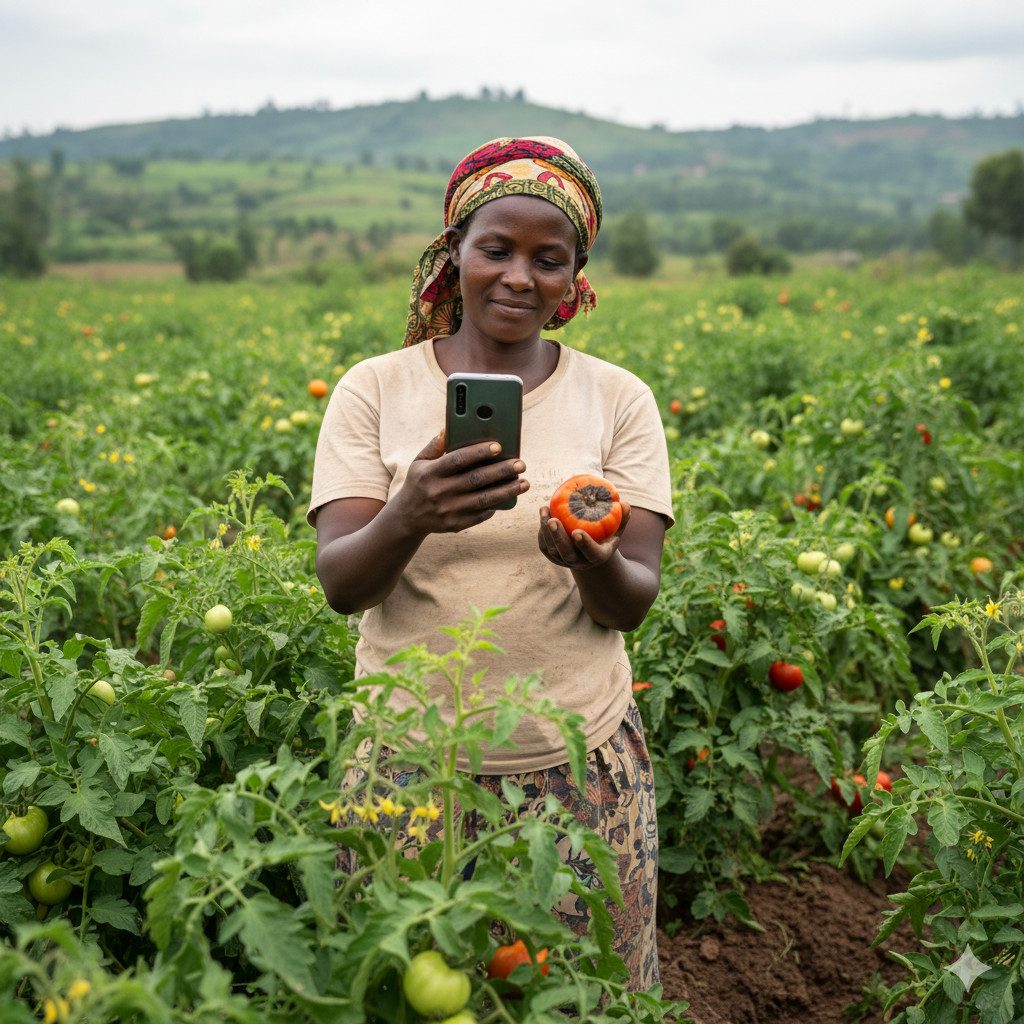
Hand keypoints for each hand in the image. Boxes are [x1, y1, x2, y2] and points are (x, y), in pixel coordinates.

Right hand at [390, 430, 527, 534]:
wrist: (407, 517)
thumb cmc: (419, 482)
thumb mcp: (420, 462)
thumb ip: (435, 446)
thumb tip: (449, 428)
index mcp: (430, 473)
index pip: (458, 459)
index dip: (479, 452)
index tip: (499, 447)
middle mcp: (439, 492)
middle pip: (476, 479)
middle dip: (502, 471)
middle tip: (521, 464)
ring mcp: (448, 510)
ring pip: (484, 499)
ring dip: (507, 491)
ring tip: (524, 483)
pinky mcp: (455, 525)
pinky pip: (481, 514)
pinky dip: (496, 506)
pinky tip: (509, 497)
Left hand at [537, 502, 630, 569]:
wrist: (590, 550)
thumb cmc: (606, 535)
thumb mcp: (617, 528)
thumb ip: (622, 518)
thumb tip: (625, 504)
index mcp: (597, 556)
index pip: (591, 553)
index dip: (584, 544)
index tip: (577, 532)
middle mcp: (580, 562)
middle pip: (567, 554)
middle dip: (558, 537)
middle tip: (553, 520)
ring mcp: (564, 561)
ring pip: (552, 550)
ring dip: (546, 531)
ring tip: (544, 510)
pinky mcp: (552, 556)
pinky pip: (544, 546)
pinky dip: (542, 532)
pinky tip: (543, 514)